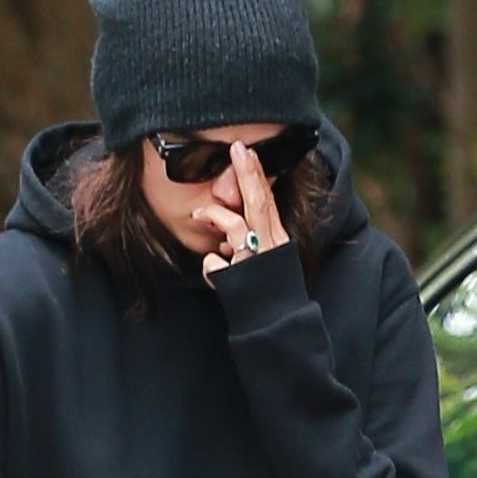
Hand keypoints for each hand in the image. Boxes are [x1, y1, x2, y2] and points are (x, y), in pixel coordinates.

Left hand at [193, 142, 290, 284]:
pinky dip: (212, 268)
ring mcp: (256, 262)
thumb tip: (228, 234)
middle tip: (238, 148)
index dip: (256, 175)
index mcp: (278, 241)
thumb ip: (250, 242)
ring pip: (235, 228)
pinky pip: (216, 263)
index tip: (245, 151)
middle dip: (248, 175)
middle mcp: (271, 247)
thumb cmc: (269, 295)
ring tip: (198, 214)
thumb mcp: (264, 262)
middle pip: (258, 204)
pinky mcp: (240, 279)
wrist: (277, 329)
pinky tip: (216, 274)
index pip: (266, 202)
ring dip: (215, 218)